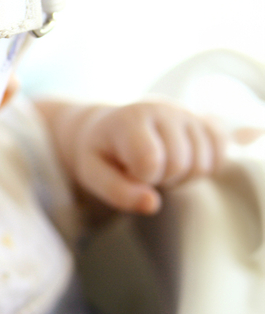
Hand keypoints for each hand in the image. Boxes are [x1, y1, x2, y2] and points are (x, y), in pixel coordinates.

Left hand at [73, 101, 225, 214]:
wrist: (109, 127)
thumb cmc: (101, 153)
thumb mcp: (93, 174)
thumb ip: (118, 192)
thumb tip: (152, 204)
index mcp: (131, 118)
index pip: (151, 162)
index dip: (140, 178)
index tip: (126, 170)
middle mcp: (163, 109)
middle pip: (180, 164)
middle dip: (161, 178)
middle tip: (141, 171)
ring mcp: (187, 114)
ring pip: (203, 164)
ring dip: (180, 176)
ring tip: (158, 165)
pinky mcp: (204, 121)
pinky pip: (220, 153)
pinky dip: (203, 167)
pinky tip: (180, 161)